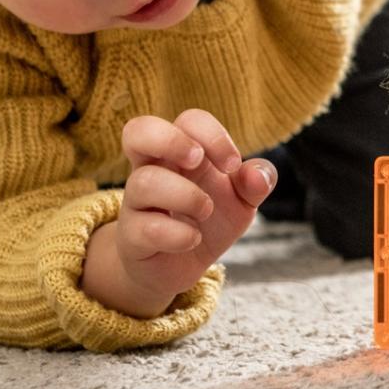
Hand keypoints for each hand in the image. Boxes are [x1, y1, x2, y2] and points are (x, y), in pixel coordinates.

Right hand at [113, 108, 276, 301]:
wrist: (180, 268)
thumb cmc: (208, 221)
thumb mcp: (241, 201)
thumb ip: (256, 182)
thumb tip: (257, 175)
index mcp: (180, 153)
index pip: (188, 120)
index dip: (212, 135)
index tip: (232, 165)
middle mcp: (152, 170)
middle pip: (138, 130)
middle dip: (171, 140)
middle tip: (197, 162)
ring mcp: (137, 203)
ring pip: (143, 182)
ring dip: (185, 195)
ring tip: (205, 210)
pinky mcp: (131, 237)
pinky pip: (144, 228)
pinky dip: (177, 234)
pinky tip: (193, 239)